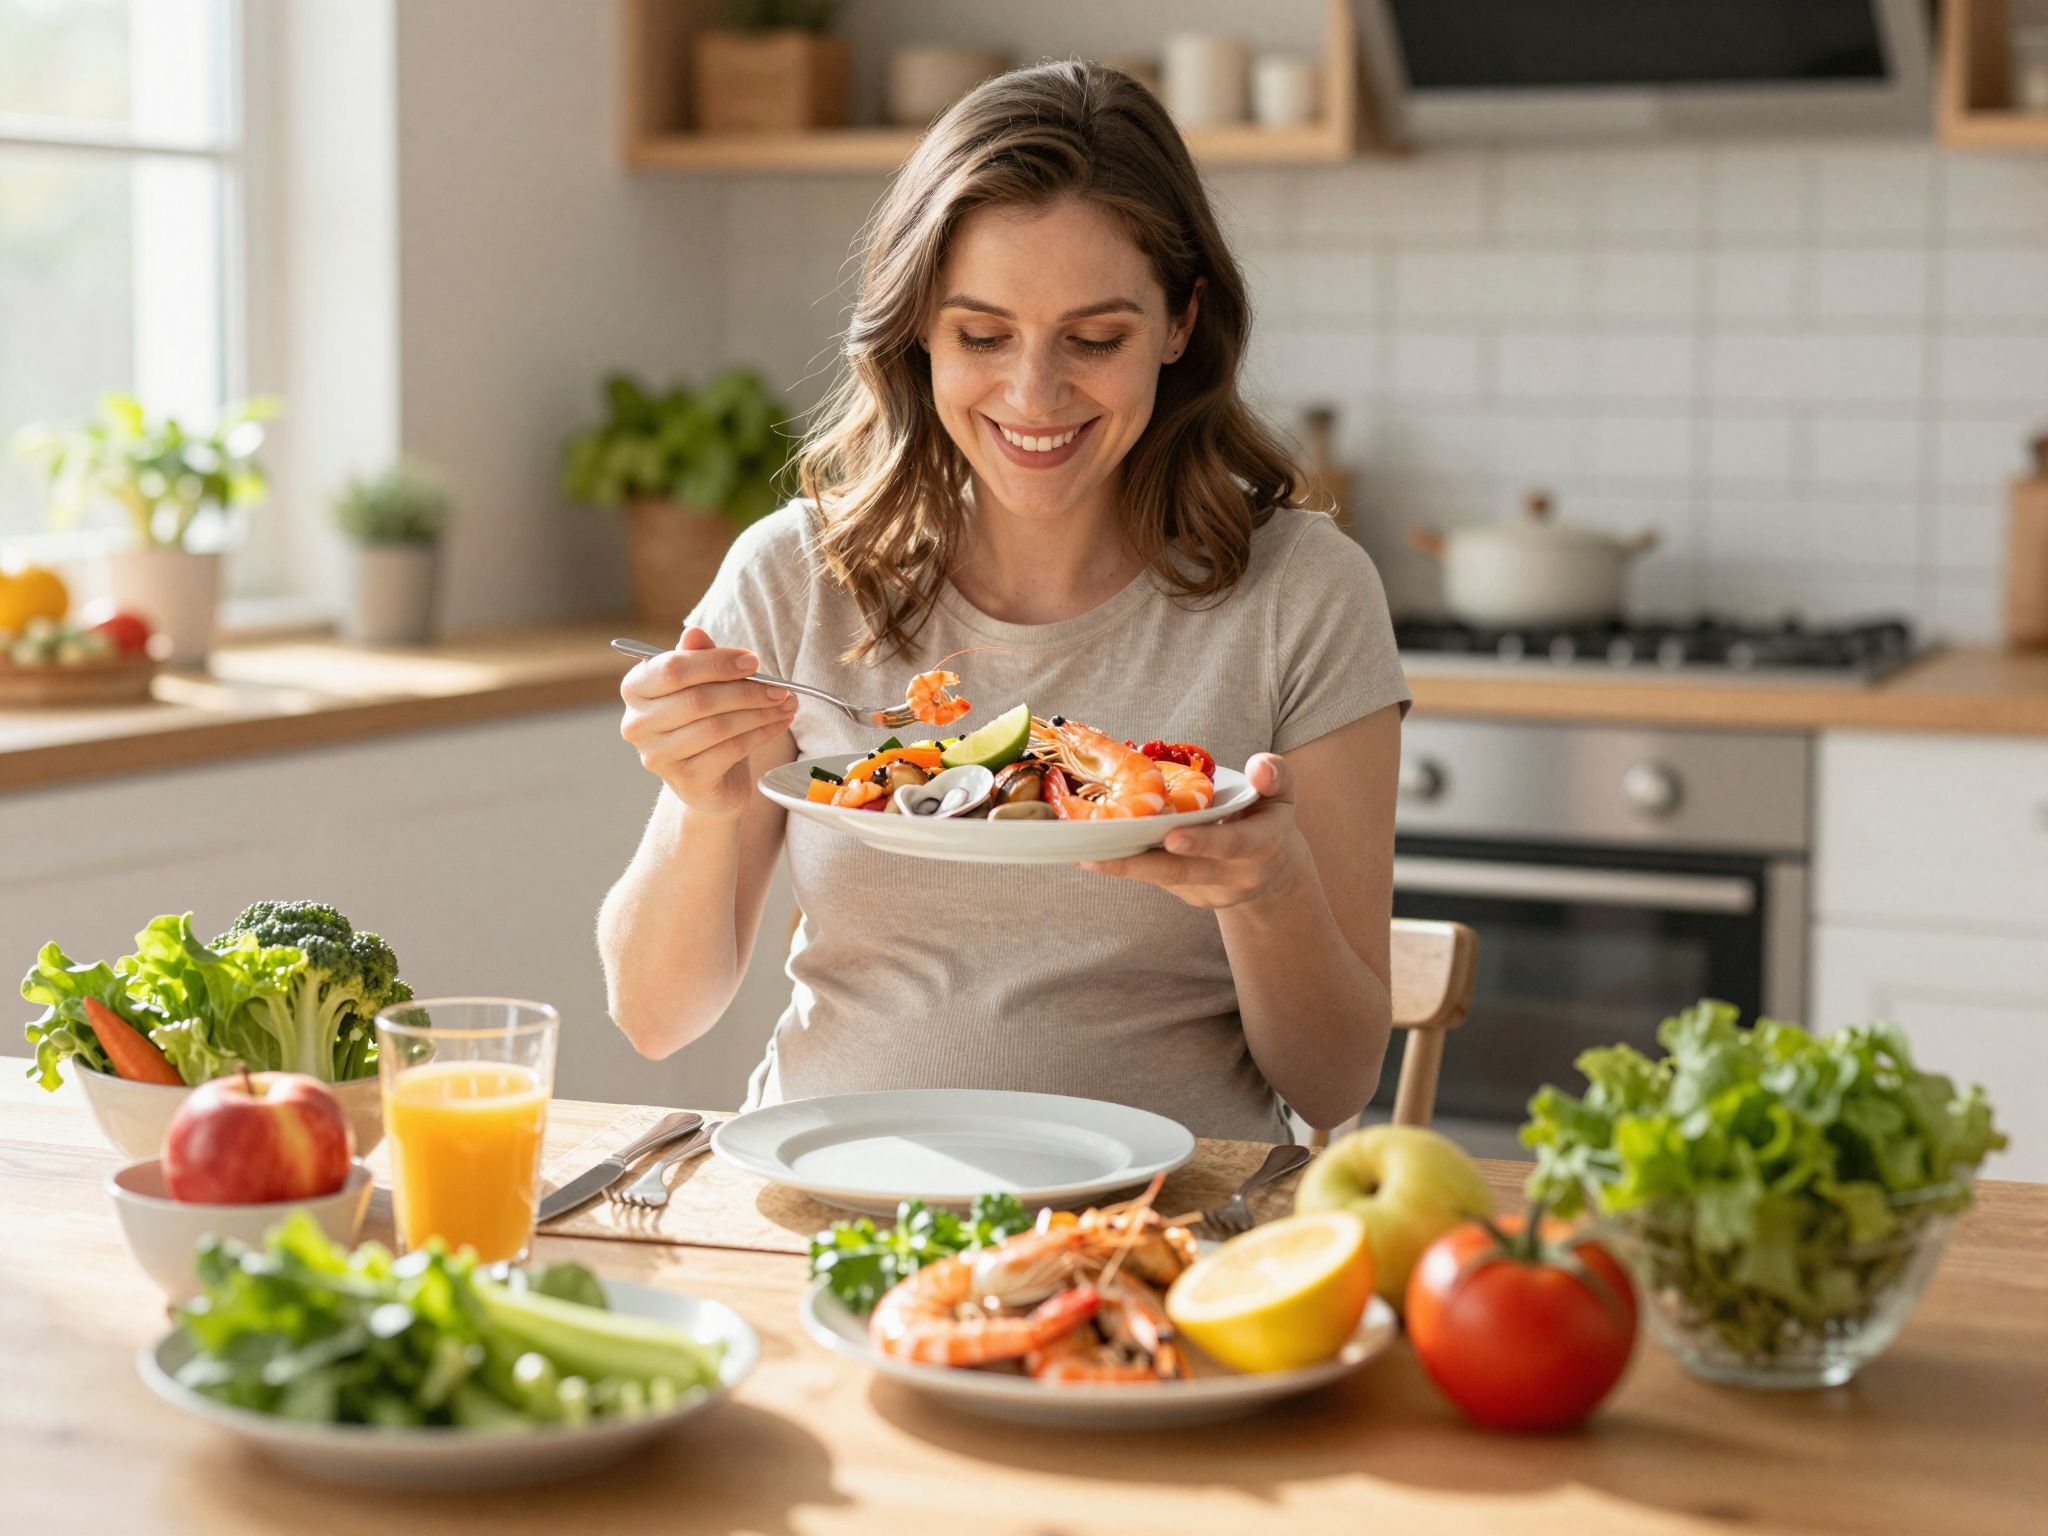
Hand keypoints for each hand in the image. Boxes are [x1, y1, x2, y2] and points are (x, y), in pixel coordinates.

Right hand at [619, 626, 796, 818]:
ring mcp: (658, 756)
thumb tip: (695, 632)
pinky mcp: (686, 781)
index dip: (716, 663)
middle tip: (780, 688)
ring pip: (717, 726)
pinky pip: (731, 750)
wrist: (708, 779)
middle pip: (698, 700)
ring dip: (760, 713)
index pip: (673, 669)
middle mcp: (638, 724)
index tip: (753, 661)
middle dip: (746, 691)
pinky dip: (761, 734)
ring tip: (787, 704)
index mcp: (635, 689)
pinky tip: (779, 724)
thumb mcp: (701, 684)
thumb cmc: (702, 720)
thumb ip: (698, 657)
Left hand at [1078, 753, 1309, 909]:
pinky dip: (1125, 864)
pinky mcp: (1187, 894)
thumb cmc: (1270, 817)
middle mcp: (1234, 875)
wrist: (1271, 870)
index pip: (1233, 845)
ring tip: (1081, 855)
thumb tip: (1259, 766)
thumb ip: (1276, 776)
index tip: (1172, 838)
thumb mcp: (1283, 793)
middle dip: (1140, 864)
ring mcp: (1208, 890)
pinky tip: (1091, 853)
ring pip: (1161, 878)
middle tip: (1099, 854)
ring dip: (1121, 867)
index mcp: (1261, 845)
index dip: (1203, 842)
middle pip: (1183, 872)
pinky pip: (1154, 877)